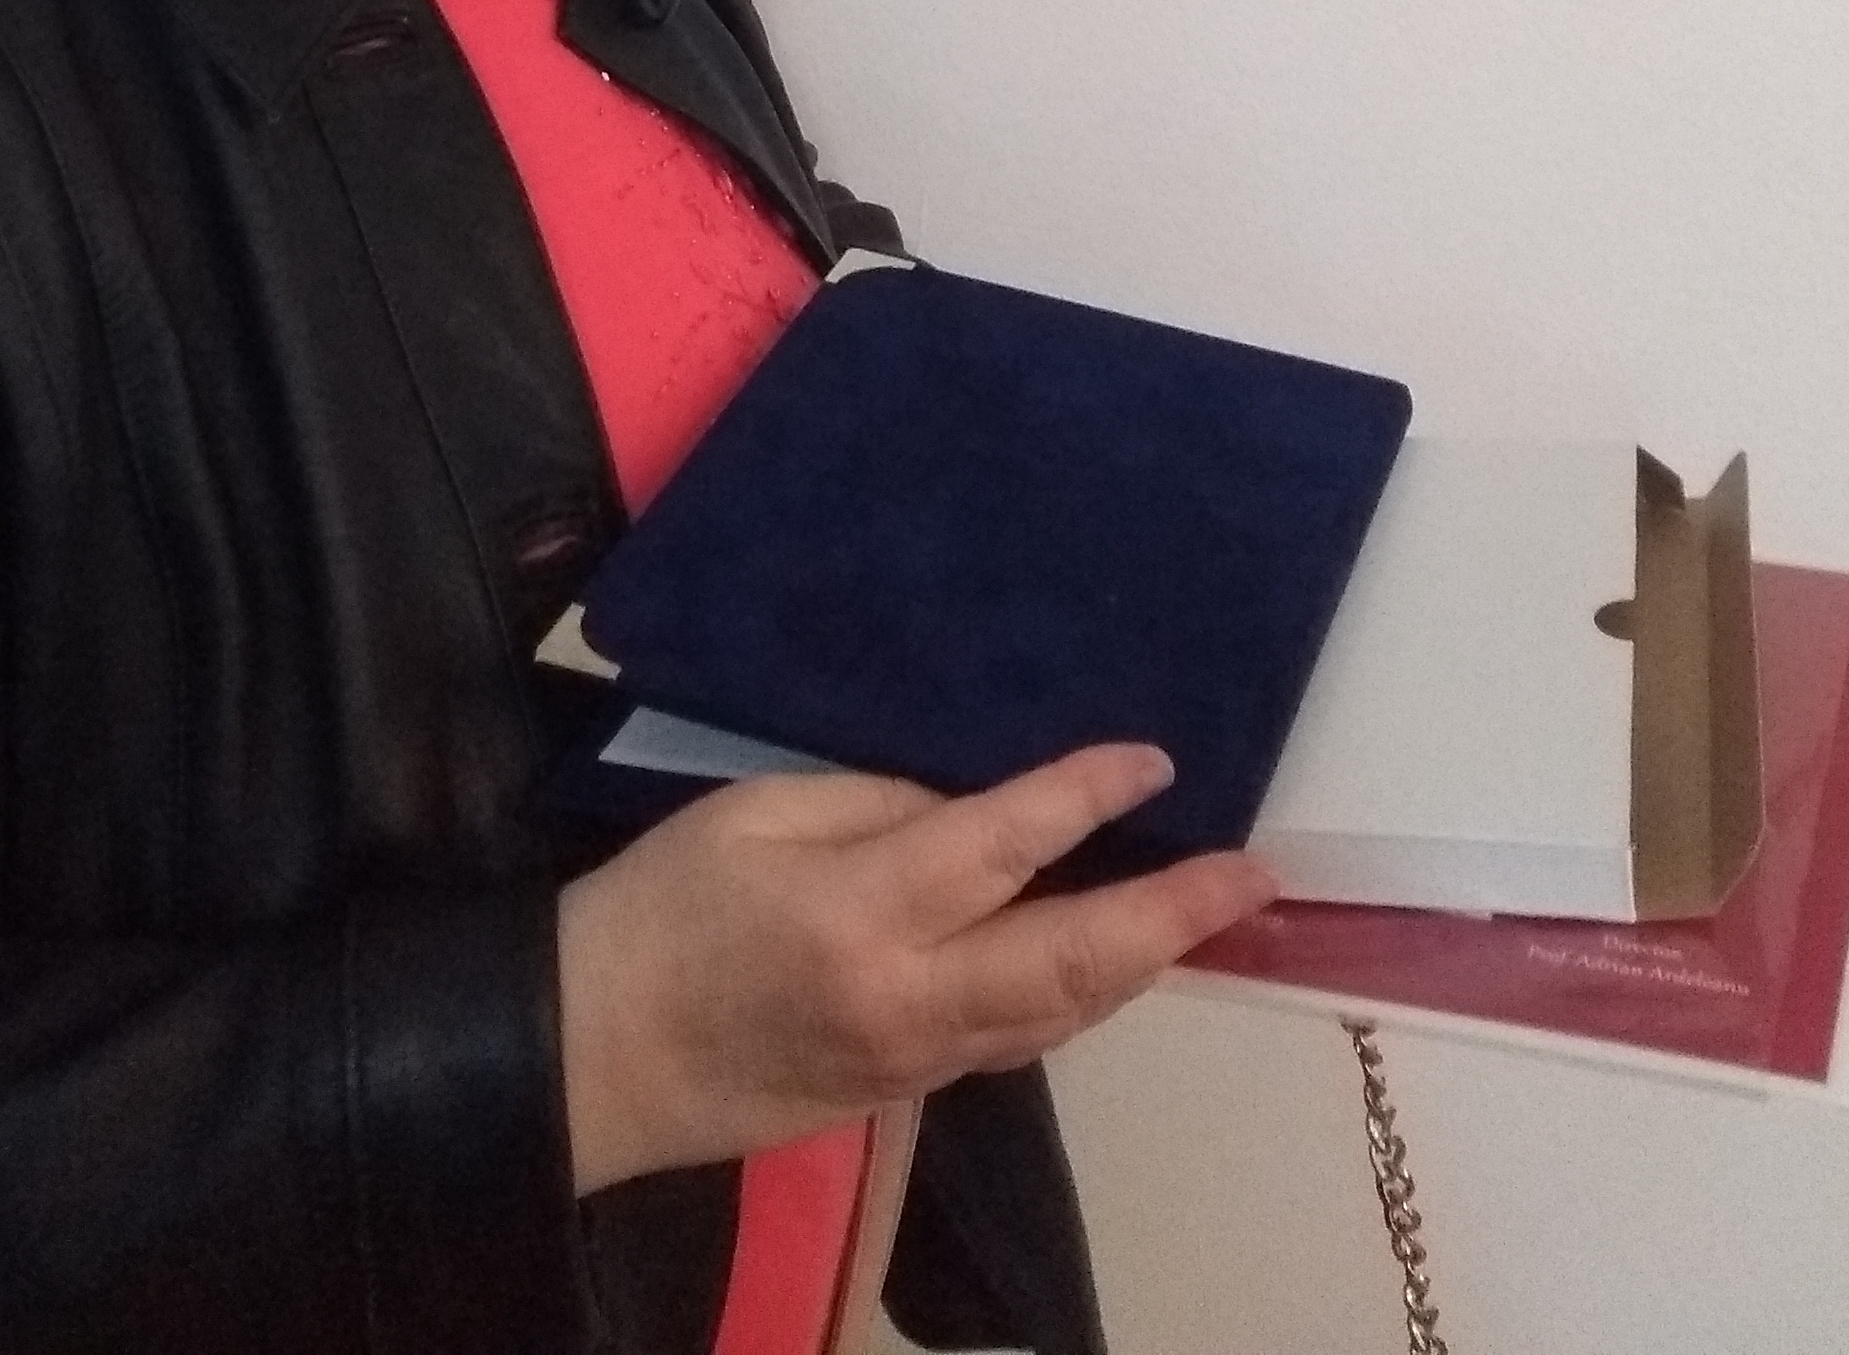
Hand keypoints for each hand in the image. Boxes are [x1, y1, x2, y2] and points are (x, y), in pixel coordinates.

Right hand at [557, 743, 1273, 1189]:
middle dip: (1173, 916)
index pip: (1006, 846)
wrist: (595, 1054)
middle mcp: (911, 999)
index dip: (1085, 796)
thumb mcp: (757, 813)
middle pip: (1073, 960)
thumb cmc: (662, 909)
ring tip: (1209, 912)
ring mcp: (917, 1060)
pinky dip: (1079, 995)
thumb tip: (976, 811)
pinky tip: (1109, 960)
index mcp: (864, 913)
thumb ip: (877, 805)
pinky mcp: (907, 1093)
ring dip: (1143, 963)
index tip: (1153, 755)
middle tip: (1253, 877)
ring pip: (1062, 1013)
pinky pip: (1018, 1039)